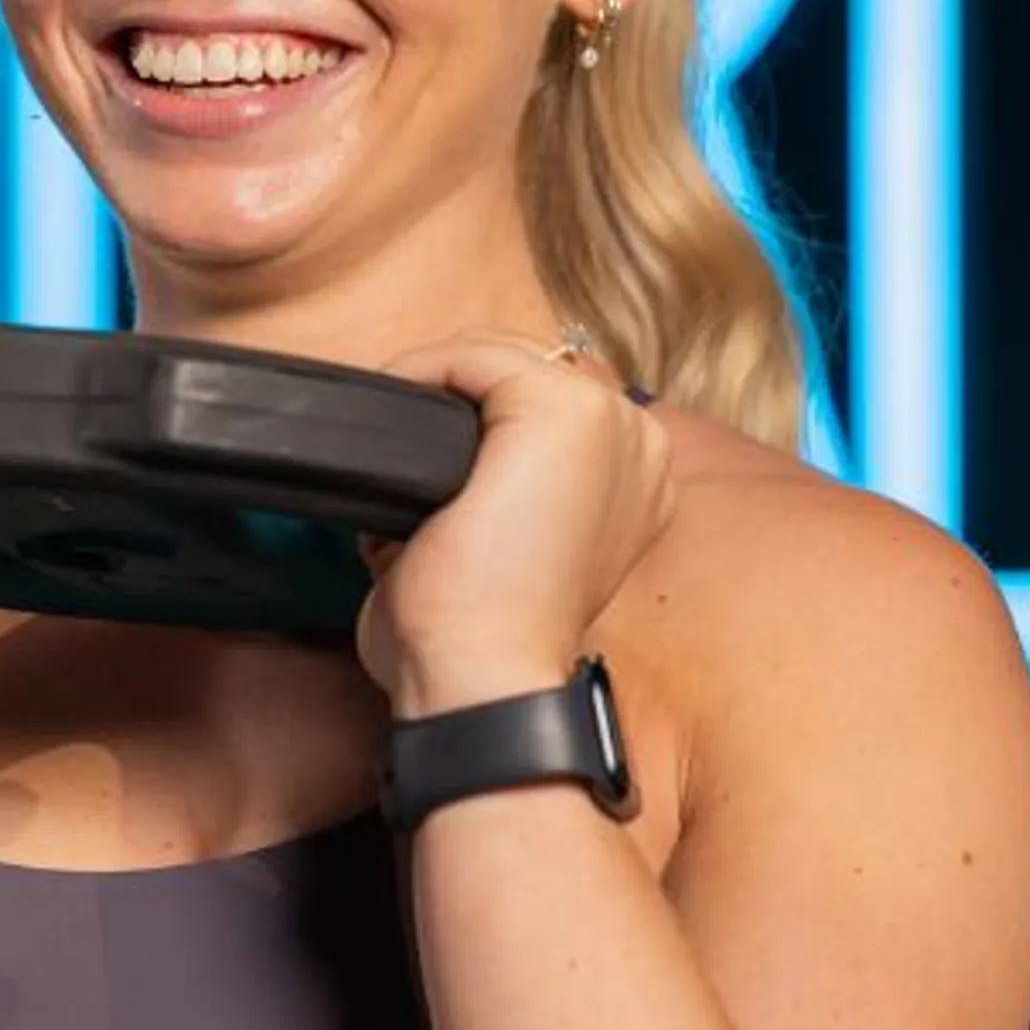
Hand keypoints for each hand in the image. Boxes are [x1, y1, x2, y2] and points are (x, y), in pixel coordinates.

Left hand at [357, 331, 677, 718]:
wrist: (486, 674)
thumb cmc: (485, 638)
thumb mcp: (506, 557)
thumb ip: (493, 501)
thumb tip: (415, 481)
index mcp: (635, 479)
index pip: (550, 398)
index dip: (476, 411)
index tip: (421, 450)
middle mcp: (638, 443)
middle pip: (530, 367)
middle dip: (457, 389)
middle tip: (398, 436)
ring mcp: (610, 422)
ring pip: (502, 355)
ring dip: (439, 380)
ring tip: (391, 430)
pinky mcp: (566, 410)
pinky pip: (474, 356)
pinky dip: (420, 373)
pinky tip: (392, 412)